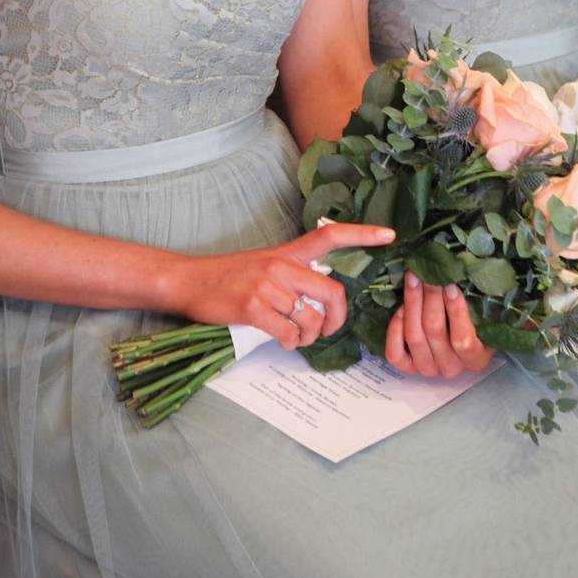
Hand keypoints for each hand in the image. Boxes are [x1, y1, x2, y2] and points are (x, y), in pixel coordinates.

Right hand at [173, 224, 395, 350]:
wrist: (188, 281)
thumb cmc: (228, 276)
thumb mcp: (265, 263)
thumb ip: (293, 274)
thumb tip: (320, 299)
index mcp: (287, 252)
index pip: (330, 235)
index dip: (363, 234)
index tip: (389, 236)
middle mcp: (281, 266)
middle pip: (332, 292)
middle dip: (337, 320)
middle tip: (327, 330)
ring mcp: (267, 287)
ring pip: (311, 319)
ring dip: (308, 336)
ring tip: (295, 336)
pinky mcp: (253, 308)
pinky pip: (288, 333)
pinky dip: (289, 343)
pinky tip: (280, 340)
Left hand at [385, 272, 492, 378]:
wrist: (460, 342)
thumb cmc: (475, 324)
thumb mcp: (483, 317)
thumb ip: (475, 303)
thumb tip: (458, 273)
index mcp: (476, 359)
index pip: (463, 340)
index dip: (456, 311)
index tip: (450, 285)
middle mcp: (451, 368)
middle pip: (434, 330)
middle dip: (430, 296)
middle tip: (427, 271)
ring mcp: (427, 369)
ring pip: (414, 336)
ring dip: (412, 303)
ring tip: (414, 278)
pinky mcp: (407, 368)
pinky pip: (395, 351)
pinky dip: (395, 328)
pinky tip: (400, 308)